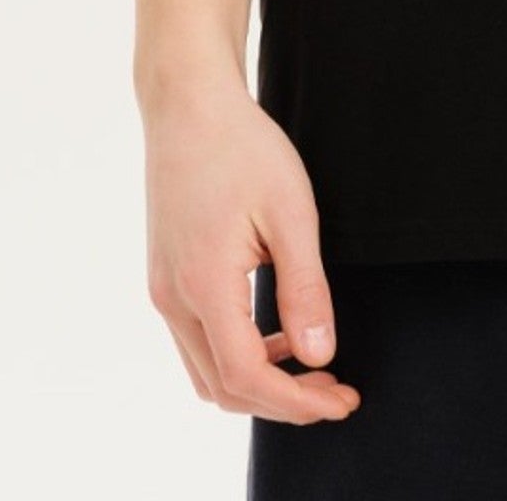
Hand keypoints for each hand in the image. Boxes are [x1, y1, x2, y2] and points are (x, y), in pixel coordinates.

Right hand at [142, 80, 361, 423]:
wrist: (188, 105)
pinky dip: (237, 355)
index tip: (343, 399)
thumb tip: (319, 353)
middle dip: (282, 401)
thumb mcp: (291, 212)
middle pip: (223, 387)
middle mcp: (172, 298)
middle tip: (336, 391)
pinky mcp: (165, 276)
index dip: (297, 400)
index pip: (247, 376)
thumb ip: (305, 287)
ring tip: (312, 364)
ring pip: (206, 371)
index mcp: (203, 284)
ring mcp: (163, 289)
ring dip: (258, 382)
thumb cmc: (243, 147)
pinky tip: (276, 333)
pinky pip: (198, 341)